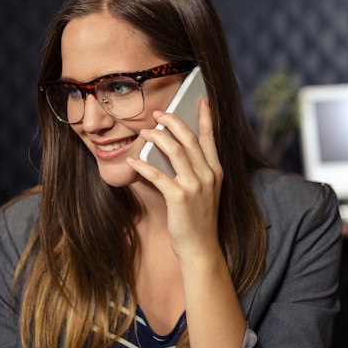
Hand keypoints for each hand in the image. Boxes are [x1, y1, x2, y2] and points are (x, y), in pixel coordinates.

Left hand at [127, 97, 223, 257]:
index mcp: (216, 171)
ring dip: (157, 138)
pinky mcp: (180, 198)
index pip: (210, 137)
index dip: (205, 116)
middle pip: (190, 138)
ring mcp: (196, 186)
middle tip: (158, 113)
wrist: (200, 248)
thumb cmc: (198, 219)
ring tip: (144, 132)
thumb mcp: (204, 191)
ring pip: (176, 151)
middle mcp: (209, 175)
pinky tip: (132, 162)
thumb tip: (171, 149)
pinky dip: (143, 166)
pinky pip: (158, 175)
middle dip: (173, 121)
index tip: (202, 99)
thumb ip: (194, 170)